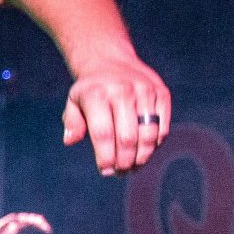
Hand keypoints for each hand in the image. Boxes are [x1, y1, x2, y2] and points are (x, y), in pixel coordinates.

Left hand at [62, 55, 169, 176]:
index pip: (103, 133)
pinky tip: (145, 151)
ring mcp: (145, 91)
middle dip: (124, 161)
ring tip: (134, 167)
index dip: (105, 157)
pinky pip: (163, 125)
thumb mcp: (74, 101)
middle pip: (127, 137)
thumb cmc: (90, 90)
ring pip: (149, 133)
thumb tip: (70, 141)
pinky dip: (155, 143)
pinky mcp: (162, 93)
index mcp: (97, 95)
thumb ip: (72, 122)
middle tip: (120, 172)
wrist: (111, 60)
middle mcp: (123, 91)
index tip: (106, 171)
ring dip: (142, 156)